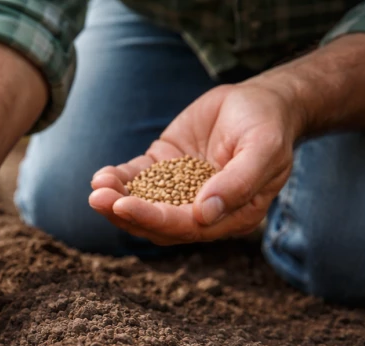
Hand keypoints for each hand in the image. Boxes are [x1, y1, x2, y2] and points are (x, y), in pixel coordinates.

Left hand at [89, 83, 302, 244]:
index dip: (153, 218)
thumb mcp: (263, 148)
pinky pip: (137, 179)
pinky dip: (118, 179)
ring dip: (116, 200)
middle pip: (157, 223)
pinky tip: (101, 176)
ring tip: (96, 188)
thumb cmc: (268, 125)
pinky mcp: (165, 168)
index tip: (124, 206)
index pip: (185, 226)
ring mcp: (180, 190)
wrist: (261, 100)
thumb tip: (204, 214)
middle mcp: (201, 210)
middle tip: (97, 199)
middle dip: (125, 213)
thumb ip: (239, 182)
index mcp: (230, 216)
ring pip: (142, 204)